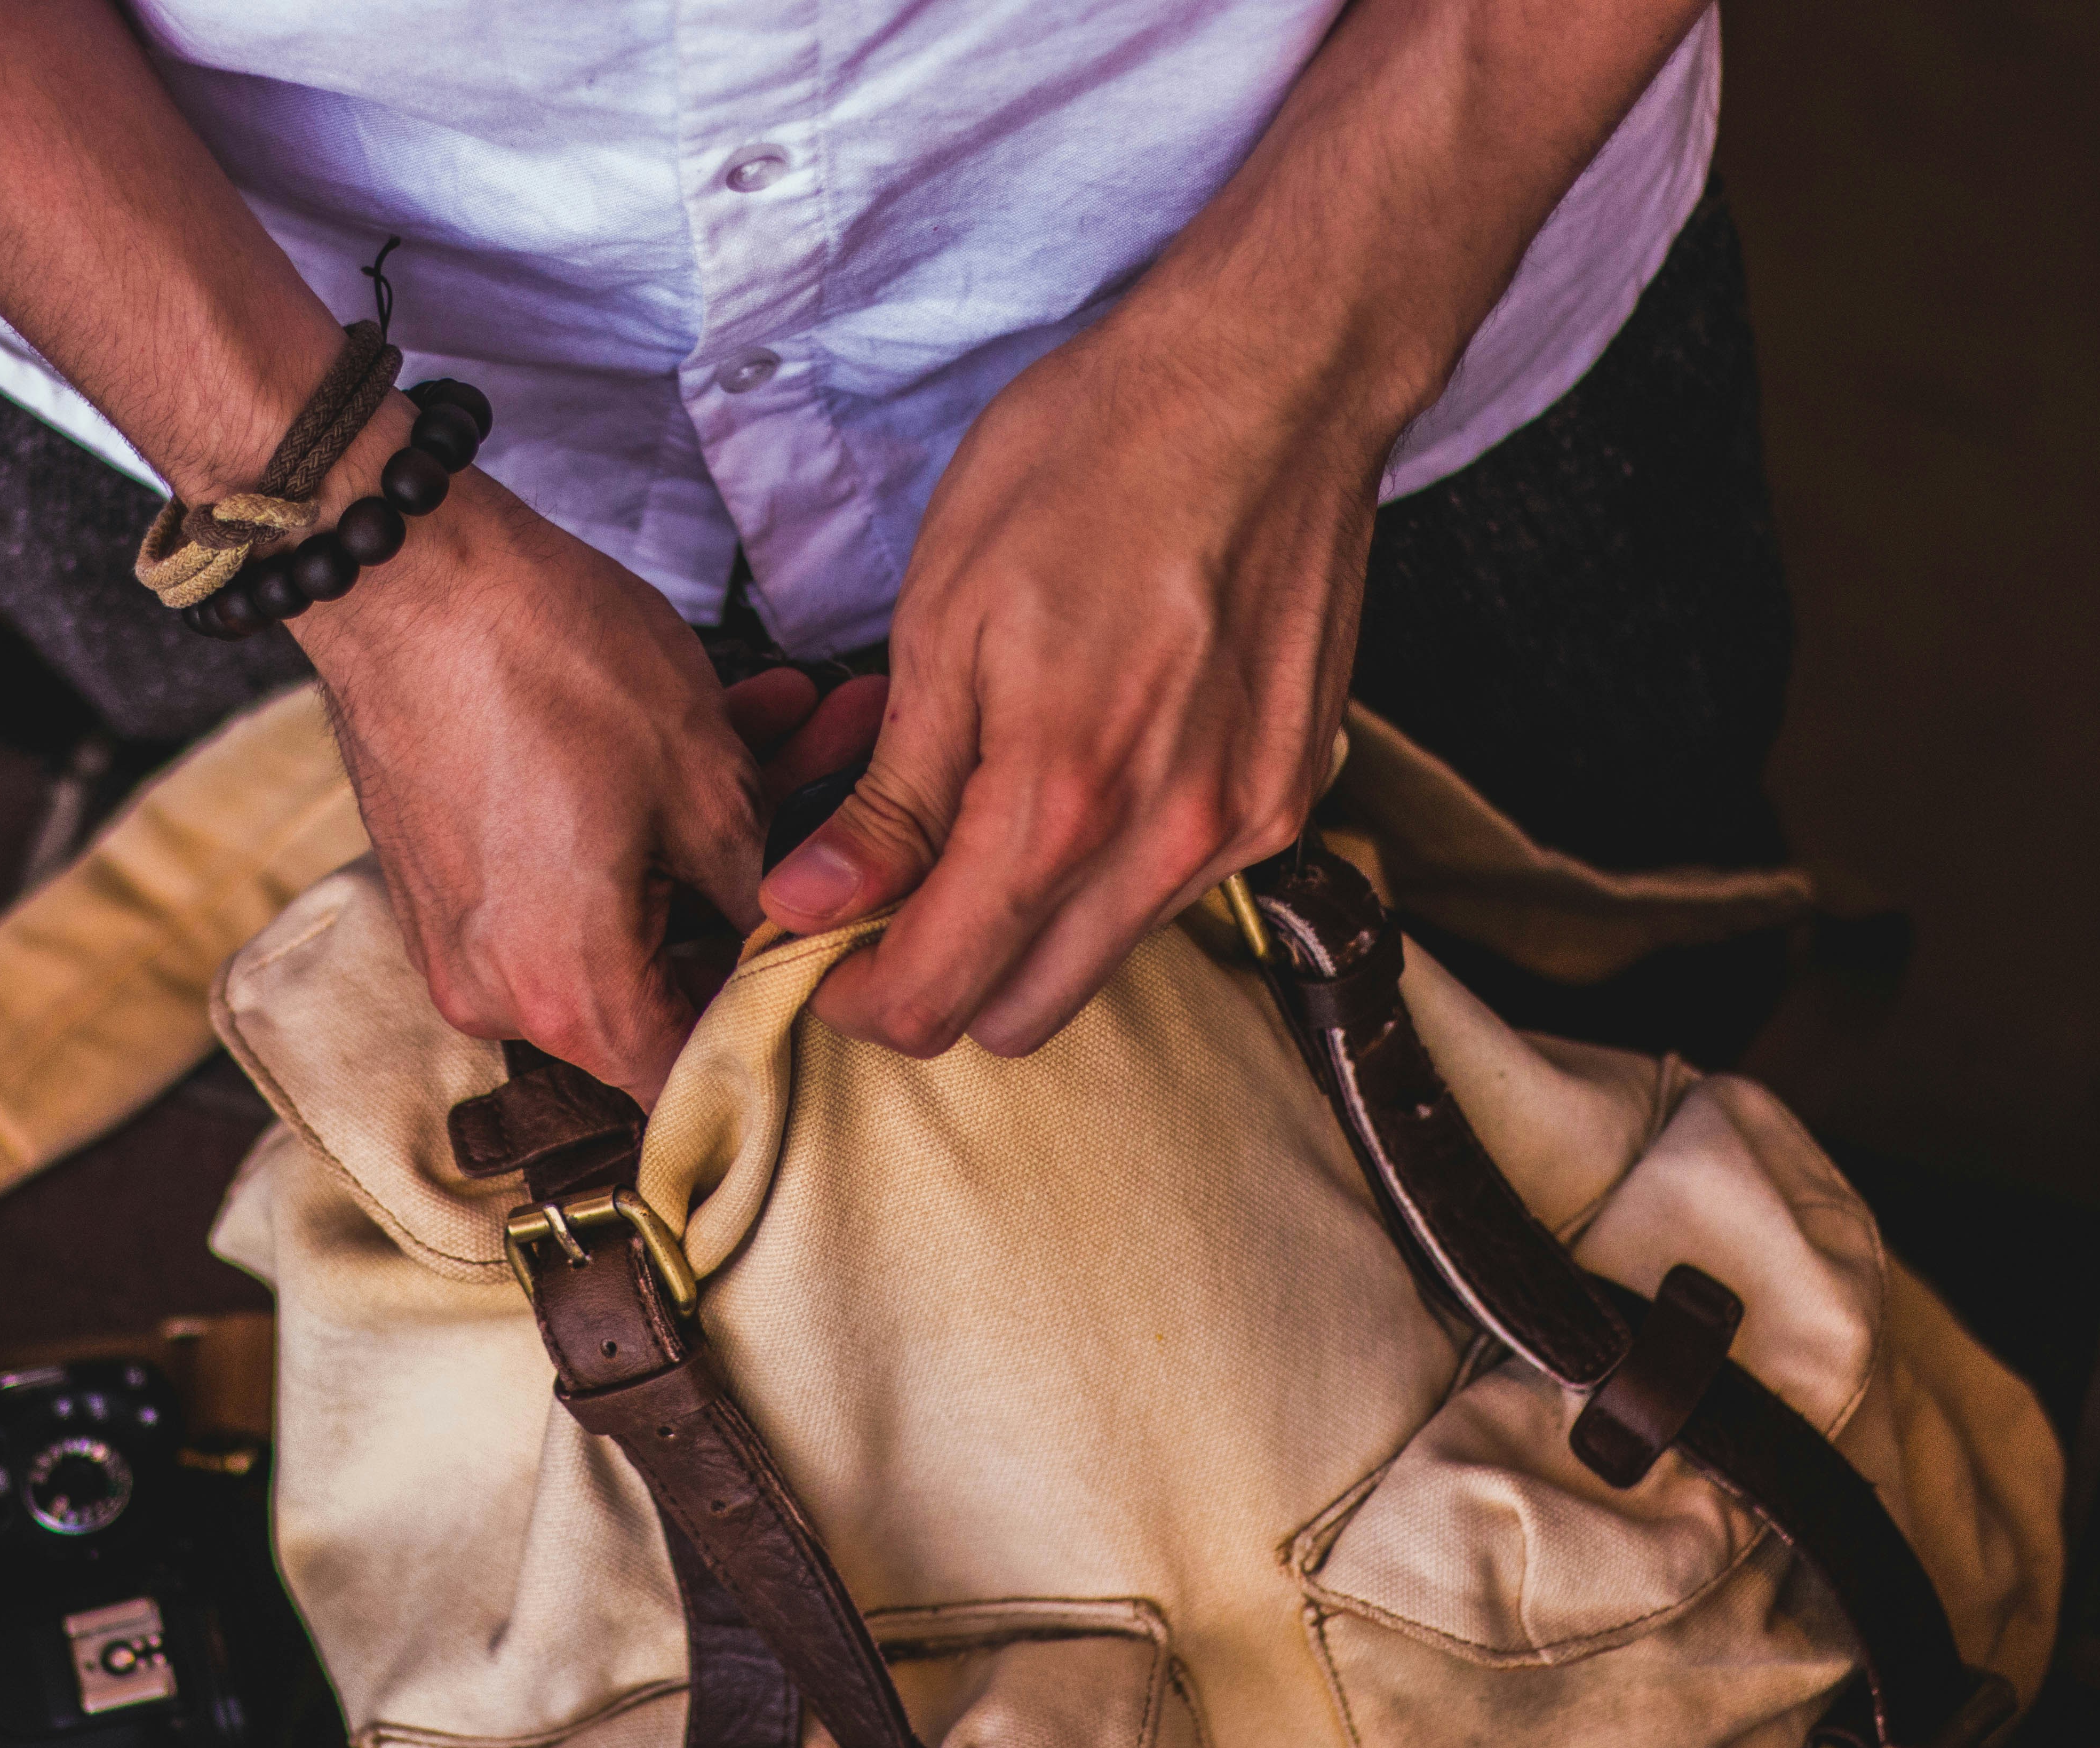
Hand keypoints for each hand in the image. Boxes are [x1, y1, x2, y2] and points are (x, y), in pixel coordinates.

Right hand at [290, 459, 775, 1109]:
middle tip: (840, 776)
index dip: (777, 1015)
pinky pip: (558, 876)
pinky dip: (632, 815)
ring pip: (620, 911)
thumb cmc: (550, 662)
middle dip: (762, 880)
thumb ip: (759, 887)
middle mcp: (500, 995)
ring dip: (707, 828)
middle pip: (665, 980)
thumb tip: (795, 930)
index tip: (833, 943)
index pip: (696, 1073)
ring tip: (795, 720)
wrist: (402, 568)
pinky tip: (717, 720)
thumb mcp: (703, 776)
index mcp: (571, 996)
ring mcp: (460, 938)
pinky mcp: (443, 876)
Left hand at [758, 301, 1388, 1059]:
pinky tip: (1074, 778)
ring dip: (1021, 929)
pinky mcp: (1287, 796)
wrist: (1270, 380)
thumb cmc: (1092, 465)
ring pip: (1098, 960)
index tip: (815, 949)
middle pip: (1020, 1015)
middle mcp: (1167, 844)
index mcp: (1061, 803)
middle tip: (879, 899)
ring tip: (973, 820)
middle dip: (934, 981)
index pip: (935, 996)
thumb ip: (890, 797)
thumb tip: (812, 905)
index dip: (853, 997)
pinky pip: (1171, 893)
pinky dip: (1103, 874)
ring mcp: (1242, 828)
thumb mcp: (943, 620)